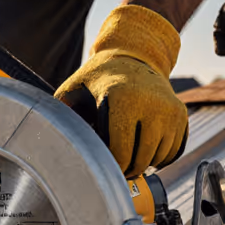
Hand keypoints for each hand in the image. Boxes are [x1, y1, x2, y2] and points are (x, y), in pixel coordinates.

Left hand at [56, 5, 187, 176]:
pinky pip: (172, 153)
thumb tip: (43, 141)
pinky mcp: (181, 116)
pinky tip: (145, 145)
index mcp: (121, 99)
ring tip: (129, 149)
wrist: (134, 56)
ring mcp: (170, 111)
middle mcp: (150, 104)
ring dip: (142, 162)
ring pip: (157, 160)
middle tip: (114, 162)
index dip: (108, 166)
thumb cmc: (98, 78)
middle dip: (124, 168)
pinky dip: (159, 157)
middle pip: (138, 161)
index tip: (101, 163)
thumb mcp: (73, 90)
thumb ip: (60, 115)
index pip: (118, 153)